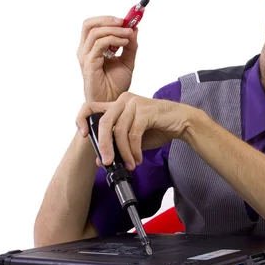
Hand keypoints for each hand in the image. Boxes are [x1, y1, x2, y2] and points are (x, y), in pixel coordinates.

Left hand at [75, 92, 197, 169]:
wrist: (182, 122)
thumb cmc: (158, 127)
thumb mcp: (133, 138)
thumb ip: (117, 145)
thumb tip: (99, 160)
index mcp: (117, 104)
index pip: (91, 106)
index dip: (82, 120)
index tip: (84, 136)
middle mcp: (123, 100)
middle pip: (104, 123)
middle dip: (104, 146)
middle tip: (107, 163)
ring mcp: (134, 104)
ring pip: (119, 131)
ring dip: (123, 152)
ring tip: (129, 164)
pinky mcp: (145, 111)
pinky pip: (133, 134)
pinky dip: (134, 150)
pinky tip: (137, 159)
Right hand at [77, 16, 139, 102]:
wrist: (113, 102)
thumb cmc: (116, 84)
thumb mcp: (127, 61)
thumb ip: (130, 45)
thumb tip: (134, 28)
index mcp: (91, 47)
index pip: (94, 25)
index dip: (108, 19)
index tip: (127, 19)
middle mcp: (85, 50)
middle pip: (89, 24)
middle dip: (107, 19)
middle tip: (124, 21)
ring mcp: (85, 56)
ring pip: (95, 32)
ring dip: (114, 30)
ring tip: (129, 34)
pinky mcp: (89, 64)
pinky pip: (99, 44)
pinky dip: (113, 39)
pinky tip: (125, 43)